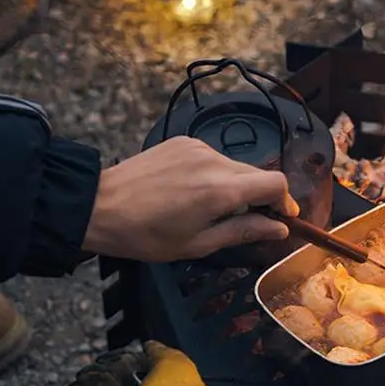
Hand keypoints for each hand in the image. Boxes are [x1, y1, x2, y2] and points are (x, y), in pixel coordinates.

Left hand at [82, 136, 299, 261]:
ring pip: (237, 166)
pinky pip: (215, 158)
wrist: (99, 207)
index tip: (281, 219)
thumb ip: (245, 231)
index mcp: (221, 189)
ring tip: (214, 209)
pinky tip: (195, 193)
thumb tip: (280, 229)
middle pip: (260, 173)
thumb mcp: (200, 243)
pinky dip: (217, 175)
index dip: (285, 202)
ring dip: (238, 187)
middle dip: (263, 197)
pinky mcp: (183, 142)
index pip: (276, 183)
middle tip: (251, 221)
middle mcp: (214, 161)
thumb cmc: (147, 235)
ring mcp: (197, 147)